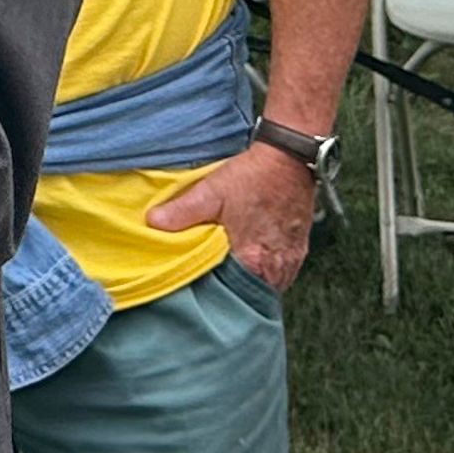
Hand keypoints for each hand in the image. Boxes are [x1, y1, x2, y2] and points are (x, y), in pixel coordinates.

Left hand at [146, 138, 319, 290]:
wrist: (290, 159)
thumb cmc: (253, 176)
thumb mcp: (211, 191)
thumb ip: (182, 211)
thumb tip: (153, 223)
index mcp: (253, 259)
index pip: (232, 293)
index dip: (215, 291)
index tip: (201, 286)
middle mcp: (276, 267)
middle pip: (252, 292)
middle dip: (234, 290)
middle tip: (216, 281)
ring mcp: (291, 260)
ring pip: (269, 284)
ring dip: (252, 281)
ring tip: (233, 272)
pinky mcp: (300, 250)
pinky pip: (282, 273)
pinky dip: (267, 271)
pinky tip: (254, 261)